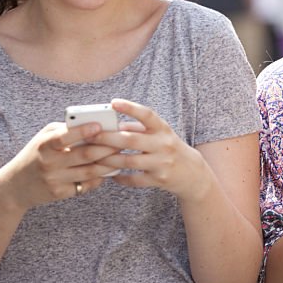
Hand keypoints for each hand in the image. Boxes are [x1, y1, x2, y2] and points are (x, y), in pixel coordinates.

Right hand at [0, 121, 120, 210]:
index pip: (65, 137)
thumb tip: (93, 123)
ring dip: (109, 163)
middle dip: (107, 147)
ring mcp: (55, 180)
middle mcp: (49, 163)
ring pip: (89, 171)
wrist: (14, 186)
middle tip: (123, 141)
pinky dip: (99, 177)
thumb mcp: (43, 138)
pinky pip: (86, 185)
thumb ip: (65, 130)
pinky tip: (109, 170)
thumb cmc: (35, 155)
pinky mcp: (60, 193)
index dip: (83, 131)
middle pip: (85, 155)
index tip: (100, 125)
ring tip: (121, 155)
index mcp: (44, 145)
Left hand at [86, 98, 208, 201]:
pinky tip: (111, 175)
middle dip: (107, 138)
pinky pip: (134, 179)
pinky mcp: (159, 180)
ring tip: (94, 157)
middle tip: (90, 136)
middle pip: (131, 140)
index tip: (114, 102)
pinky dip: (120, 177)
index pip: (147, 115)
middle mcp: (163, 144)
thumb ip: (139, 129)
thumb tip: (115, 126)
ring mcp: (162, 163)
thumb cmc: (170, 149)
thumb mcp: (160, 134)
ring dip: (109, 160)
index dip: (130, 108)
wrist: (192, 173)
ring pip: (129, 161)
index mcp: (163, 129)